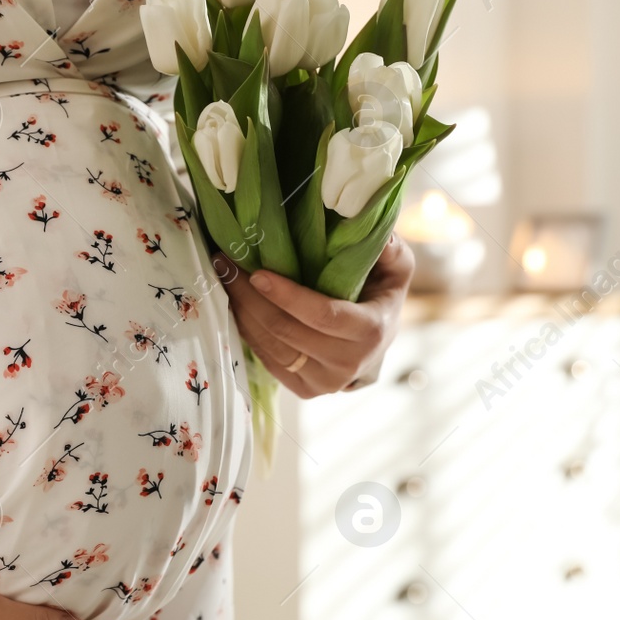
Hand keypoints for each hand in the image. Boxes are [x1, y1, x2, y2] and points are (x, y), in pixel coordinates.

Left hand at [216, 234, 414, 398]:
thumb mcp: (396, 267)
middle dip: (250, 295)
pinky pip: (266, 359)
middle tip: (225, 262)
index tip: (257, 272)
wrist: (378, 343)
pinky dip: (246, 329)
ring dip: (241, 310)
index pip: (322, 315)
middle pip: (286, 330)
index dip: (287, 296)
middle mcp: (347, 363)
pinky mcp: (304, 390)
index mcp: (370, 331)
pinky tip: (235, 304)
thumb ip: (387, 247)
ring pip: (270, 346)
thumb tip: (367, 229)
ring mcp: (324, 382)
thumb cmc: (381, 296)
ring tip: (223, 277)